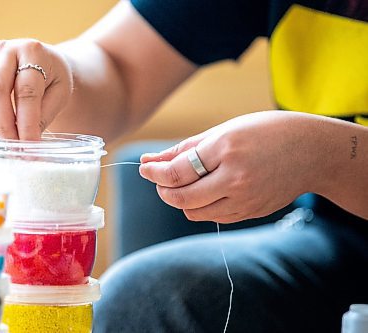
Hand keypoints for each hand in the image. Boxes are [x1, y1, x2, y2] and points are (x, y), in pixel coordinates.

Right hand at [0, 39, 72, 139]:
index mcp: (33, 53)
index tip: (29, 145)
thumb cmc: (52, 80)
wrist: (45, 63)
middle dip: (2, 121)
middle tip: (11, 142)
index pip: (26, 91)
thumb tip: (26, 141)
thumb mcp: (58, 95)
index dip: (26, 122)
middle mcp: (6, 49)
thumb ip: (43, 114)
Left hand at [139, 111, 323, 222]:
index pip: (176, 171)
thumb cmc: (266, 132)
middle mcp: (235, 178)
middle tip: (159, 179)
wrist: (312, 152)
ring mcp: (244, 200)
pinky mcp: (249, 213)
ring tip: (184, 183)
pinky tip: (207, 189)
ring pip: (194, 212)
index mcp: (227, 149)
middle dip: (162, 190)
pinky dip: (201, 206)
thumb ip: (185, 148)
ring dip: (180, 200)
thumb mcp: (224, 130)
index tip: (145, 168)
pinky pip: (213, 216)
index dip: (153, 172)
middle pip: (181, 198)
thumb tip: (150, 160)